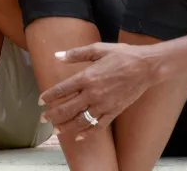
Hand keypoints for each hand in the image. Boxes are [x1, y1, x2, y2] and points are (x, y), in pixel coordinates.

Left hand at [39, 42, 159, 139]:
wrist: (146, 67)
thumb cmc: (122, 55)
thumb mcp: (98, 49)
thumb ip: (75, 54)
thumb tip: (56, 56)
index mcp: (87, 77)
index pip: (62, 90)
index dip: (49, 96)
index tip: (40, 101)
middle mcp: (93, 93)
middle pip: (67, 108)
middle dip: (53, 115)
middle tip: (43, 119)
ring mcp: (104, 104)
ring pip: (81, 120)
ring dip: (66, 126)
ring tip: (56, 130)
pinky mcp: (114, 111)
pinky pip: (98, 126)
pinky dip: (87, 133)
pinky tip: (78, 137)